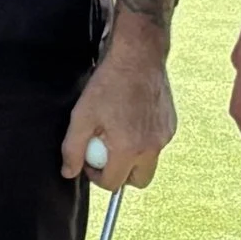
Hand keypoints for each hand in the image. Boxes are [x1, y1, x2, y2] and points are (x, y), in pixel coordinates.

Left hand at [60, 19, 176, 188]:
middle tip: (104, 154)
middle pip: (138, 181)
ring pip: (149, 162)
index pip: (113, 183)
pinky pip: (156, 144)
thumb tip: (69, 172)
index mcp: (129, 149)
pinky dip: (144, 140)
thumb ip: (72, 149)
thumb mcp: (82, 116)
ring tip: (117, 132)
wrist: (138, 56)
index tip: (88, 159)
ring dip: (132, 158)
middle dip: (120, 175)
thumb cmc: (108, 84)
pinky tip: (130, 120)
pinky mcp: (171, 125)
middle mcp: (152, 147)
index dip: (96, 176)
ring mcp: (165, 136)